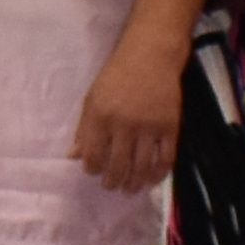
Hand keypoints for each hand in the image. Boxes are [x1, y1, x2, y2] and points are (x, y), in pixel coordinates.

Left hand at [70, 37, 184, 192]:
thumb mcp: (92, 97)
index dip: (92, 168)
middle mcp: (124, 124)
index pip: (93, 154)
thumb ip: (83, 128)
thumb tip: (73, 156)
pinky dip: (159, 174)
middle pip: (118, 164)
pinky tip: (152, 180)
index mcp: (101, 116)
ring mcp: (149, 127)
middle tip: (111, 186)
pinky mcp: (171, 126)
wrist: (151, 55)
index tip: (94, 172)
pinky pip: (166, 158)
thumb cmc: (117, 74)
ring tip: (130, 189)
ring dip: (134, 182)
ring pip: (141, 166)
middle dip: (112, 180)